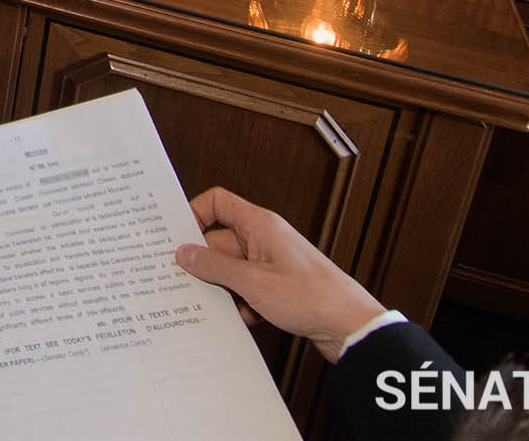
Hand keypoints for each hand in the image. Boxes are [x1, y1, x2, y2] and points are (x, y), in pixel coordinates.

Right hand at [175, 188, 388, 362]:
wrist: (351, 327)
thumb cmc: (312, 297)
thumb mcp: (253, 282)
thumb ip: (214, 266)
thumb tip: (184, 253)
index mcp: (259, 225)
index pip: (217, 203)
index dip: (194, 214)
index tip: (177, 238)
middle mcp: (264, 239)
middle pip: (219, 242)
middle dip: (207, 265)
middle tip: (189, 283)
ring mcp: (272, 262)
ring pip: (232, 269)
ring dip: (225, 289)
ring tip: (225, 305)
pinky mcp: (278, 285)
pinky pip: (247, 288)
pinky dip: (243, 303)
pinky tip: (248, 317)